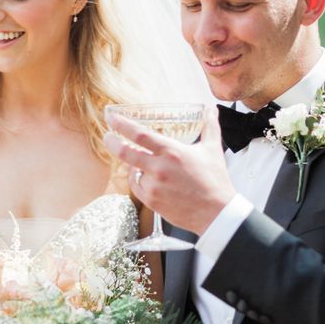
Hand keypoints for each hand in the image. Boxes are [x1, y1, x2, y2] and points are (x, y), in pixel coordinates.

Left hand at [103, 106, 235, 235]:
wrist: (217, 213)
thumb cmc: (215, 181)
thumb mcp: (212, 149)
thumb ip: (209, 126)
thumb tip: (211, 110)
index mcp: (172, 152)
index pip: (140, 134)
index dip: (121, 124)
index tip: (111, 117)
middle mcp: (160, 169)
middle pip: (125, 153)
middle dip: (112, 142)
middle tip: (107, 136)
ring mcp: (154, 186)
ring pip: (133, 171)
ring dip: (136, 165)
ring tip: (149, 165)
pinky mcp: (152, 201)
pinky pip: (137, 186)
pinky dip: (139, 180)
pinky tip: (149, 178)